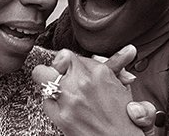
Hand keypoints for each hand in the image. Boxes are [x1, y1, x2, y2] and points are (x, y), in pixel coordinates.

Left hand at [32, 47, 153, 135]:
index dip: (73, 63)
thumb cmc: (123, 120)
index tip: (73, 69)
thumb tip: (126, 49)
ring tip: (57, 88)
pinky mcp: (61, 117)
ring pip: (41, 74)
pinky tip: (63, 108)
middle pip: (58, 58)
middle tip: (60, 72)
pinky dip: (53, 104)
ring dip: (48, 81)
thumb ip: (114, 67)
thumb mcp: (121, 88)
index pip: (75, 55)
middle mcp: (83, 82)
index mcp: (100, 73)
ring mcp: (70, 99)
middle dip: (59, 65)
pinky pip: (46, 101)